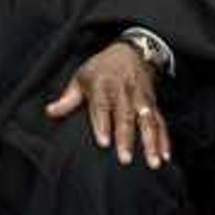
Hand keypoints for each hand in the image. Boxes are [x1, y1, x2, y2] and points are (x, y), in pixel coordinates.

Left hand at [46, 40, 169, 167]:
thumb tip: (49, 112)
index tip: (103, 143)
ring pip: (147, 122)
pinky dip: (165, 139)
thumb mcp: (82, 76)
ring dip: (151, 142)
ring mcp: (141, 99)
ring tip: (153, 162)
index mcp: (104, 85)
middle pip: (126, 117)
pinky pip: (161, 123)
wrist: (133, 51)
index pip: (102, 106)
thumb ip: (68, 98)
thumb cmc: (102, 68)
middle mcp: (125, 92)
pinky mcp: (153, 104)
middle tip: (125, 159)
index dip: (102, 124)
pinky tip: (165, 156)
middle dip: (127, 138)